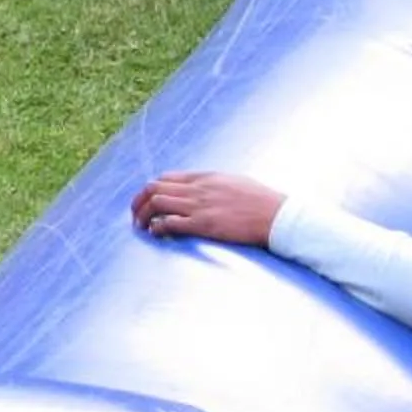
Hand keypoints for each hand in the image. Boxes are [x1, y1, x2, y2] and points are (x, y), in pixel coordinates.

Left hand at [132, 170, 283, 247]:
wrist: (276, 216)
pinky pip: (171, 222)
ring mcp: (199, 206)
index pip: (167, 178)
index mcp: (205, 177)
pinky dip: (158, 227)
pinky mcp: (204, 225)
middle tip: (136, 215)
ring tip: (141, 227)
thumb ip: (215, 185)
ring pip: (157, 203)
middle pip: (155, 187)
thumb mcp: (235, 183)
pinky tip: (156, 234)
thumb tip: (206, 190)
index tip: (148, 201)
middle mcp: (198, 189)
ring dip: (144, 214)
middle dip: (140, 200)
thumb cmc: (261, 201)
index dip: (152, 189)